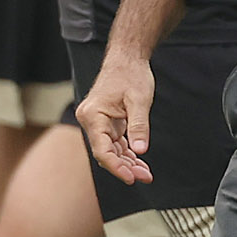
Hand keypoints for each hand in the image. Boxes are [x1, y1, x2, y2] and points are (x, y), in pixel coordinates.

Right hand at [77, 51, 157, 186]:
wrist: (127, 58)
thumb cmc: (131, 74)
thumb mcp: (139, 100)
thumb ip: (138, 126)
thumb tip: (140, 151)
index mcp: (93, 115)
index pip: (102, 150)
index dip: (116, 167)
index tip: (132, 178)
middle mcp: (90, 121)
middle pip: (106, 153)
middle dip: (125, 167)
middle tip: (146, 177)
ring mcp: (97, 123)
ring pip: (110, 151)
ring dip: (127, 163)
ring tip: (146, 174)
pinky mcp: (106, 123)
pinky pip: (115, 143)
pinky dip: (127, 153)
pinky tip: (140, 163)